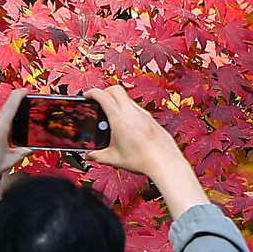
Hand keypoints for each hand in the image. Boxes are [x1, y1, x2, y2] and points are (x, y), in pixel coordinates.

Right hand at [84, 85, 209, 219]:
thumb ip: (98, 155)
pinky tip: (126, 126)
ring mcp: (143, 114)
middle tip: (98, 101)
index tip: (87, 96)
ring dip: (117, 101)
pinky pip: (136, 108)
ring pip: (127, 99)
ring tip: (111, 116)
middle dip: (104, 92)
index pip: (102, 95)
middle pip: (115, 89)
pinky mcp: (151, 119)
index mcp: (119, 118)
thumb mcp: (114, 159)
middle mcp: (132, 112)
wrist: (165, 162)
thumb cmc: (142, 160)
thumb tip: (90, 155)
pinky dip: (127, 110)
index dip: (92, 92)